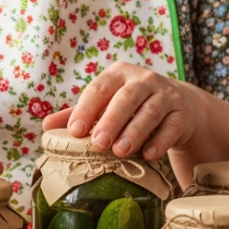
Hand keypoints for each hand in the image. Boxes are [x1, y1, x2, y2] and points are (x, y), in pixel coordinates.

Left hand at [42, 62, 206, 160]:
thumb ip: (78, 114)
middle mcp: (143, 80)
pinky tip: (148, 155)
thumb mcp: (105, 105)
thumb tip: (46, 128)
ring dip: (135, 132)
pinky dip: (160, 140)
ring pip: (151, 111)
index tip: (74, 131)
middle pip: (127, 98)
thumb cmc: (131, 106)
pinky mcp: (182, 113)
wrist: (178, 106)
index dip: (86, 109)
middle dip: (111, 121)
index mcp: (118, 74)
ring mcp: (166, 95)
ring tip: (121, 152)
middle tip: (98, 144)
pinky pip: (172, 126)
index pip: (99, 88)